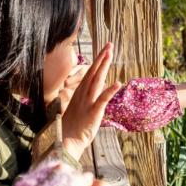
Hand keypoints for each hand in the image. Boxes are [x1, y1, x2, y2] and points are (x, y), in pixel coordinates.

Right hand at [61, 42, 121, 161]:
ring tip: (110, 54)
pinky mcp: (93, 112)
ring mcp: (88, 102)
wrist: (66, 141)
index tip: (104, 50)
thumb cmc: (71, 127)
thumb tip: (95, 91)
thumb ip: (86, 98)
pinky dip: (110, 90)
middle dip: (102, 58)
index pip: (90, 73)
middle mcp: (83, 94)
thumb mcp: (79, 109)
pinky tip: (118, 83)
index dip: (98, 61)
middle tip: (109, 45)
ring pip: (97, 80)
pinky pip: (103, 99)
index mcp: (79, 93)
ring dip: (104, 67)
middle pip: (93, 72)